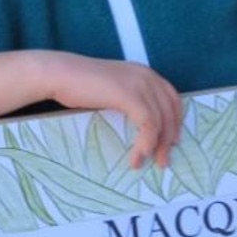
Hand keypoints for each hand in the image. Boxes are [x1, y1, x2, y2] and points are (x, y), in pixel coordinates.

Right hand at [48, 54, 181, 167]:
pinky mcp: (129, 95)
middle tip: (164, 160)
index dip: (176, 121)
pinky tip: (139, 156)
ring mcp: (140, 84)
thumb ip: (130, 99)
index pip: (173, 99)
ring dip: (157, 145)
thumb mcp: (114, 90)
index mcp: (146, 73)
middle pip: (171, 111)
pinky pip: (147, 123)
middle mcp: (147, 76)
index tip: (173, 141)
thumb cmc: (81, 85)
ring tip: (150, 163)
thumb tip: (141, 124)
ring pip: (161, 120)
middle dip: (170, 138)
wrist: (61, 74)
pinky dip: (146, 142)